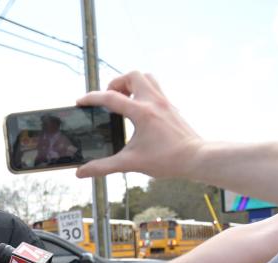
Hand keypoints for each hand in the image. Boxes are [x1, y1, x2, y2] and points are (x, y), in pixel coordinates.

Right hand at [75, 71, 201, 178]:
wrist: (196, 158)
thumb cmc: (167, 159)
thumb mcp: (130, 163)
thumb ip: (103, 167)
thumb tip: (81, 172)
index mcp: (141, 112)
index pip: (111, 97)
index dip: (92, 98)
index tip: (80, 101)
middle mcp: (153, 101)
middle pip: (132, 76)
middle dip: (116, 83)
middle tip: (109, 98)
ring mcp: (164, 102)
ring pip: (146, 78)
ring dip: (131, 84)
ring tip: (123, 100)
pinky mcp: (171, 107)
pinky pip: (155, 89)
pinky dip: (143, 92)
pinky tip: (138, 110)